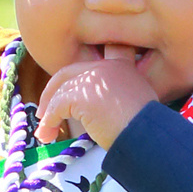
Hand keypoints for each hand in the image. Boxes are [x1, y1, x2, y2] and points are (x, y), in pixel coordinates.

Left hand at [36, 55, 155, 148]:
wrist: (147, 137)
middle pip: (69, 72)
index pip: (95, 54)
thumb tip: (90, 110)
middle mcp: (107, 66)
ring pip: (61, 91)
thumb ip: (114, 96)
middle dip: (53, 91)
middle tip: (45, 110)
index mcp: (122, 66)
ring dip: (48, 112)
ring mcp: (93, 78)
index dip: (79, 68)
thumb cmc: (145, 128)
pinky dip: (49, 120)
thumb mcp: (134, 103)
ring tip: (45, 132)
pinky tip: (48, 134)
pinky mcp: (81, 95)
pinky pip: (57, 106)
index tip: (66, 83)